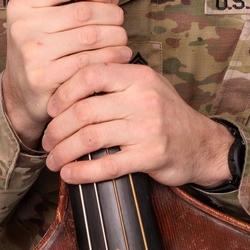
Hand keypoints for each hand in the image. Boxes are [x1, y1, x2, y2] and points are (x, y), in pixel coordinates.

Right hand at [1, 0, 129, 148]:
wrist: (21, 93)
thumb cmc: (44, 47)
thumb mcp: (53, 15)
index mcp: (22, 4)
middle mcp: (22, 26)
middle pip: (83, 11)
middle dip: (112, 15)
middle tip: (120, 22)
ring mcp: (31, 53)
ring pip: (90, 37)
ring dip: (116, 37)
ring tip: (122, 39)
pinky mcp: (44, 78)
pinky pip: (89, 62)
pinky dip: (112, 58)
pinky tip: (120, 56)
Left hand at [42, 60, 234, 188]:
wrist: (202, 144)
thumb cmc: (166, 114)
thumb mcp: (147, 86)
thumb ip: (114, 82)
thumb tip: (67, 90)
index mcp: (138, 77)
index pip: (90, 74)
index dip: (63, 92)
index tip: (51, 109)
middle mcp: (143, 99)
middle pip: (84, 110)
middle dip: (57, 129)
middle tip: (47, 141)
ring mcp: (147, 128)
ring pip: (90, 137)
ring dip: (64, 152)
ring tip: (53, 160)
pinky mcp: (150, 156)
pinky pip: (107, 164)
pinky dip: (82, 172)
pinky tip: (69, 174)